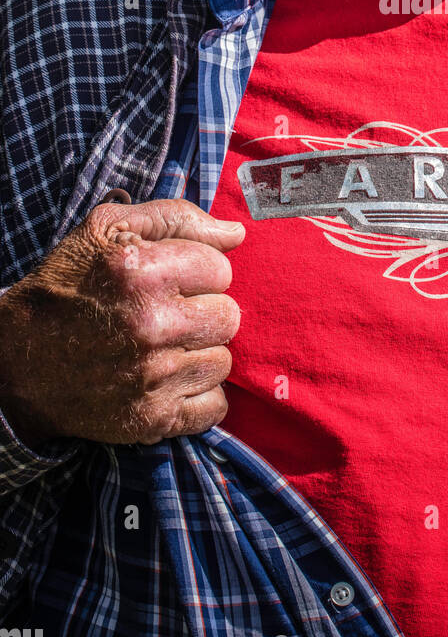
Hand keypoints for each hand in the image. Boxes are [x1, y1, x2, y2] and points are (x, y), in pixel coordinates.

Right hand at [0, 198, 243, 446]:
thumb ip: (176, 218)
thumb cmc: (68, 285)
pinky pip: (214, 406)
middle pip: (228, 316)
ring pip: (223, 361)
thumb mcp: (107, 228)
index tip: (172, 281)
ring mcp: (153, 376)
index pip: (221, 269)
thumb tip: (237, 233)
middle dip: (203, 312)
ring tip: (164, 347)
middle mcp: (150, 324)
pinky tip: (169, 380)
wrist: (16, 362)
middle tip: (169, 315)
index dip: (198, 272)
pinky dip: (197, 396)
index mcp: (142, 271)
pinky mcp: (151, 418)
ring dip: (200, 353)